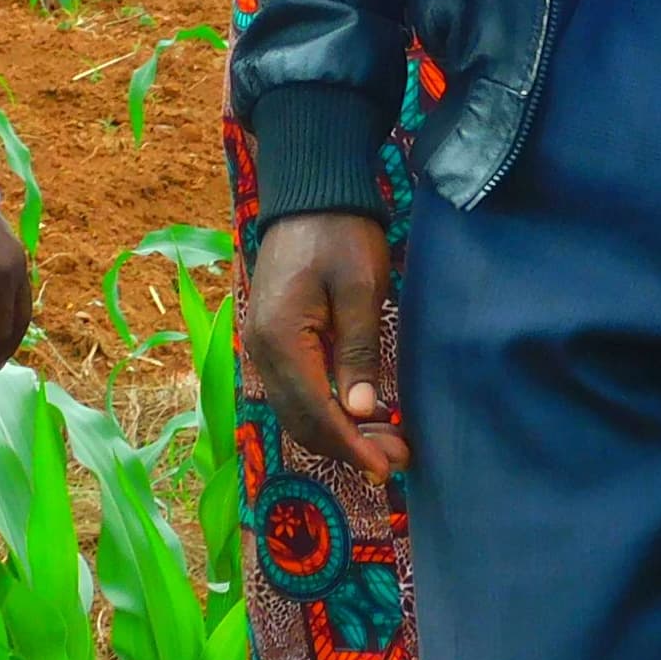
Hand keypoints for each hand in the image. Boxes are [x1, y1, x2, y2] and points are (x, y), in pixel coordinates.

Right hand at [242, 211, 404, 483]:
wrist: (311, 194)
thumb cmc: (340, 233)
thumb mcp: (360, 288)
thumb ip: (358, 351)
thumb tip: (361, 411)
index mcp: (280, 340)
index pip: (315, 413)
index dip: (351, 445)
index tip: (387, 465)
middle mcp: (262, 351)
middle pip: (302, 421)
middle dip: (349, 446)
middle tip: (398, 457)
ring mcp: (264, 346)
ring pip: (298, 410)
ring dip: (340, 432)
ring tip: (387, 442)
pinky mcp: (274, 340)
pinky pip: (297, 390)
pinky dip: (327, 410)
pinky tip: (360, 413)